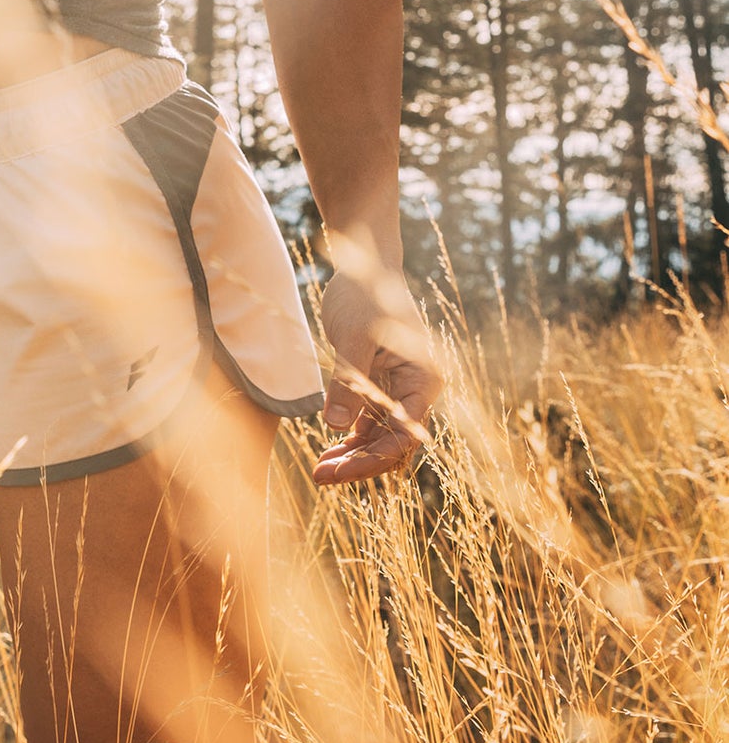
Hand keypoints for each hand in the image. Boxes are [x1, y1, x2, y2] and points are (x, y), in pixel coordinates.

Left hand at [312, 244, 441, 486]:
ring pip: (378, 434)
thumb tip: (337, 426)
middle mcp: (416, 388)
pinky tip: (328, 450)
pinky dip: (349, 435)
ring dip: (351, 454)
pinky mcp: (378, 383)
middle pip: (392, 441)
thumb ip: (348, 382)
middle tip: (320, 478)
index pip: (404, 434)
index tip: (339, 472)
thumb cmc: (365, 295)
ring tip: (319, 472)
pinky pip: (367, 420)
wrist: (362, 264)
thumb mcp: (354, 338)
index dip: (372, 458)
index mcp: (424, 379)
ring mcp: (397, 387)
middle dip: (358, 462)